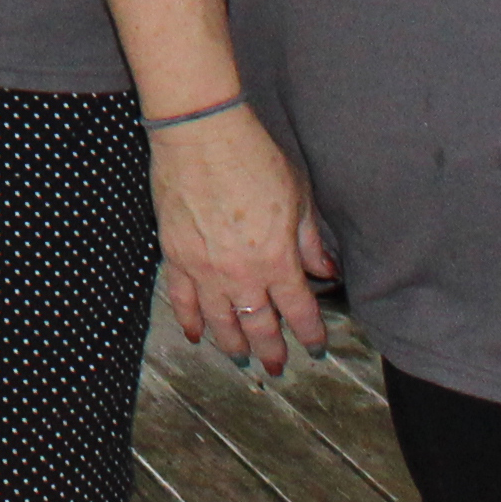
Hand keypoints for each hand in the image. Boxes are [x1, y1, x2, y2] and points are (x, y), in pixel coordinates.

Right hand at [149, 107, 334, 369]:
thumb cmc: (252, 158)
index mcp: (277, 260)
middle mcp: (241, 274)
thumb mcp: (297, 196)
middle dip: (272, 351)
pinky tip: (197, 335)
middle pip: (259, 326)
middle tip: (278, 367)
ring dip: (233, 346)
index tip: (316, 347)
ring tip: (242, 361)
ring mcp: (204, 269)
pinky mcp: (174, 256)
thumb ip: (309, 241)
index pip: (299, 312)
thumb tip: (325, 271)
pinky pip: (182, 301)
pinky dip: (190, 321)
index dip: (310, 335)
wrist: (200, 134)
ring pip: (220, 323)